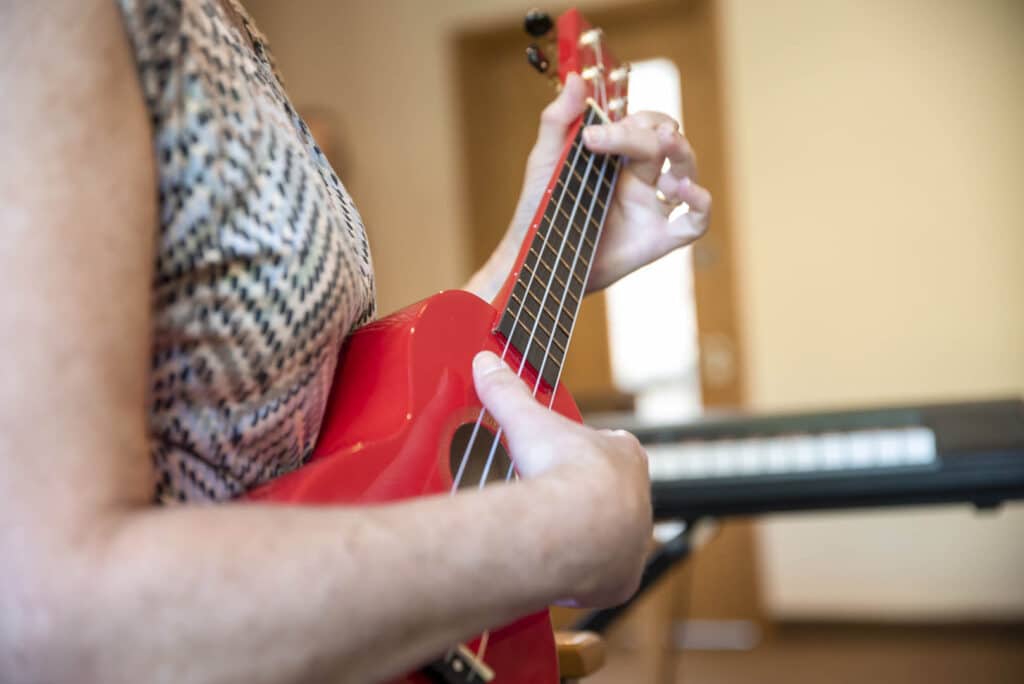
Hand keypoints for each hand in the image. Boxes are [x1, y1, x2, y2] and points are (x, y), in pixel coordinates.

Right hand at [472, 351, 651, 607]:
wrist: (580, 526)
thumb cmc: (565, 469)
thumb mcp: (529, 420)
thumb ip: (508, 392)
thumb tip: (486, 362)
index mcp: (625, 456)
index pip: (614, 448)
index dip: (589, 452)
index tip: (568, 456)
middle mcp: (639, 498)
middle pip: (616, 496)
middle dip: (590, 500)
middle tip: (558, 501)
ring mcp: (634, 541)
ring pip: (613, 538)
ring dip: (589, 539)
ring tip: (557, 540)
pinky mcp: (622, 578)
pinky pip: (604, 577)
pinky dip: (583, 575)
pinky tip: (560, 573)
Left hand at [509, 73, 711, 291]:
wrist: (536, 261)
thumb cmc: (540, 211)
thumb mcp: (544, 162)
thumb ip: (558, 120)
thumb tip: (576, 79)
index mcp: (618, 157)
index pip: (643, 123)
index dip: (632, 120)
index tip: (594, 135)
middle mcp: (640, 178)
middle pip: (666, 142)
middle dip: (654, 133)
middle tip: (632, 135)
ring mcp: (652, 208)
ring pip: (687, 170)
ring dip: (682, 154)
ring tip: (665, 148)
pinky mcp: (659, 239)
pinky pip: (696, 220)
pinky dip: (700, 202)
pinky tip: (683, 190)